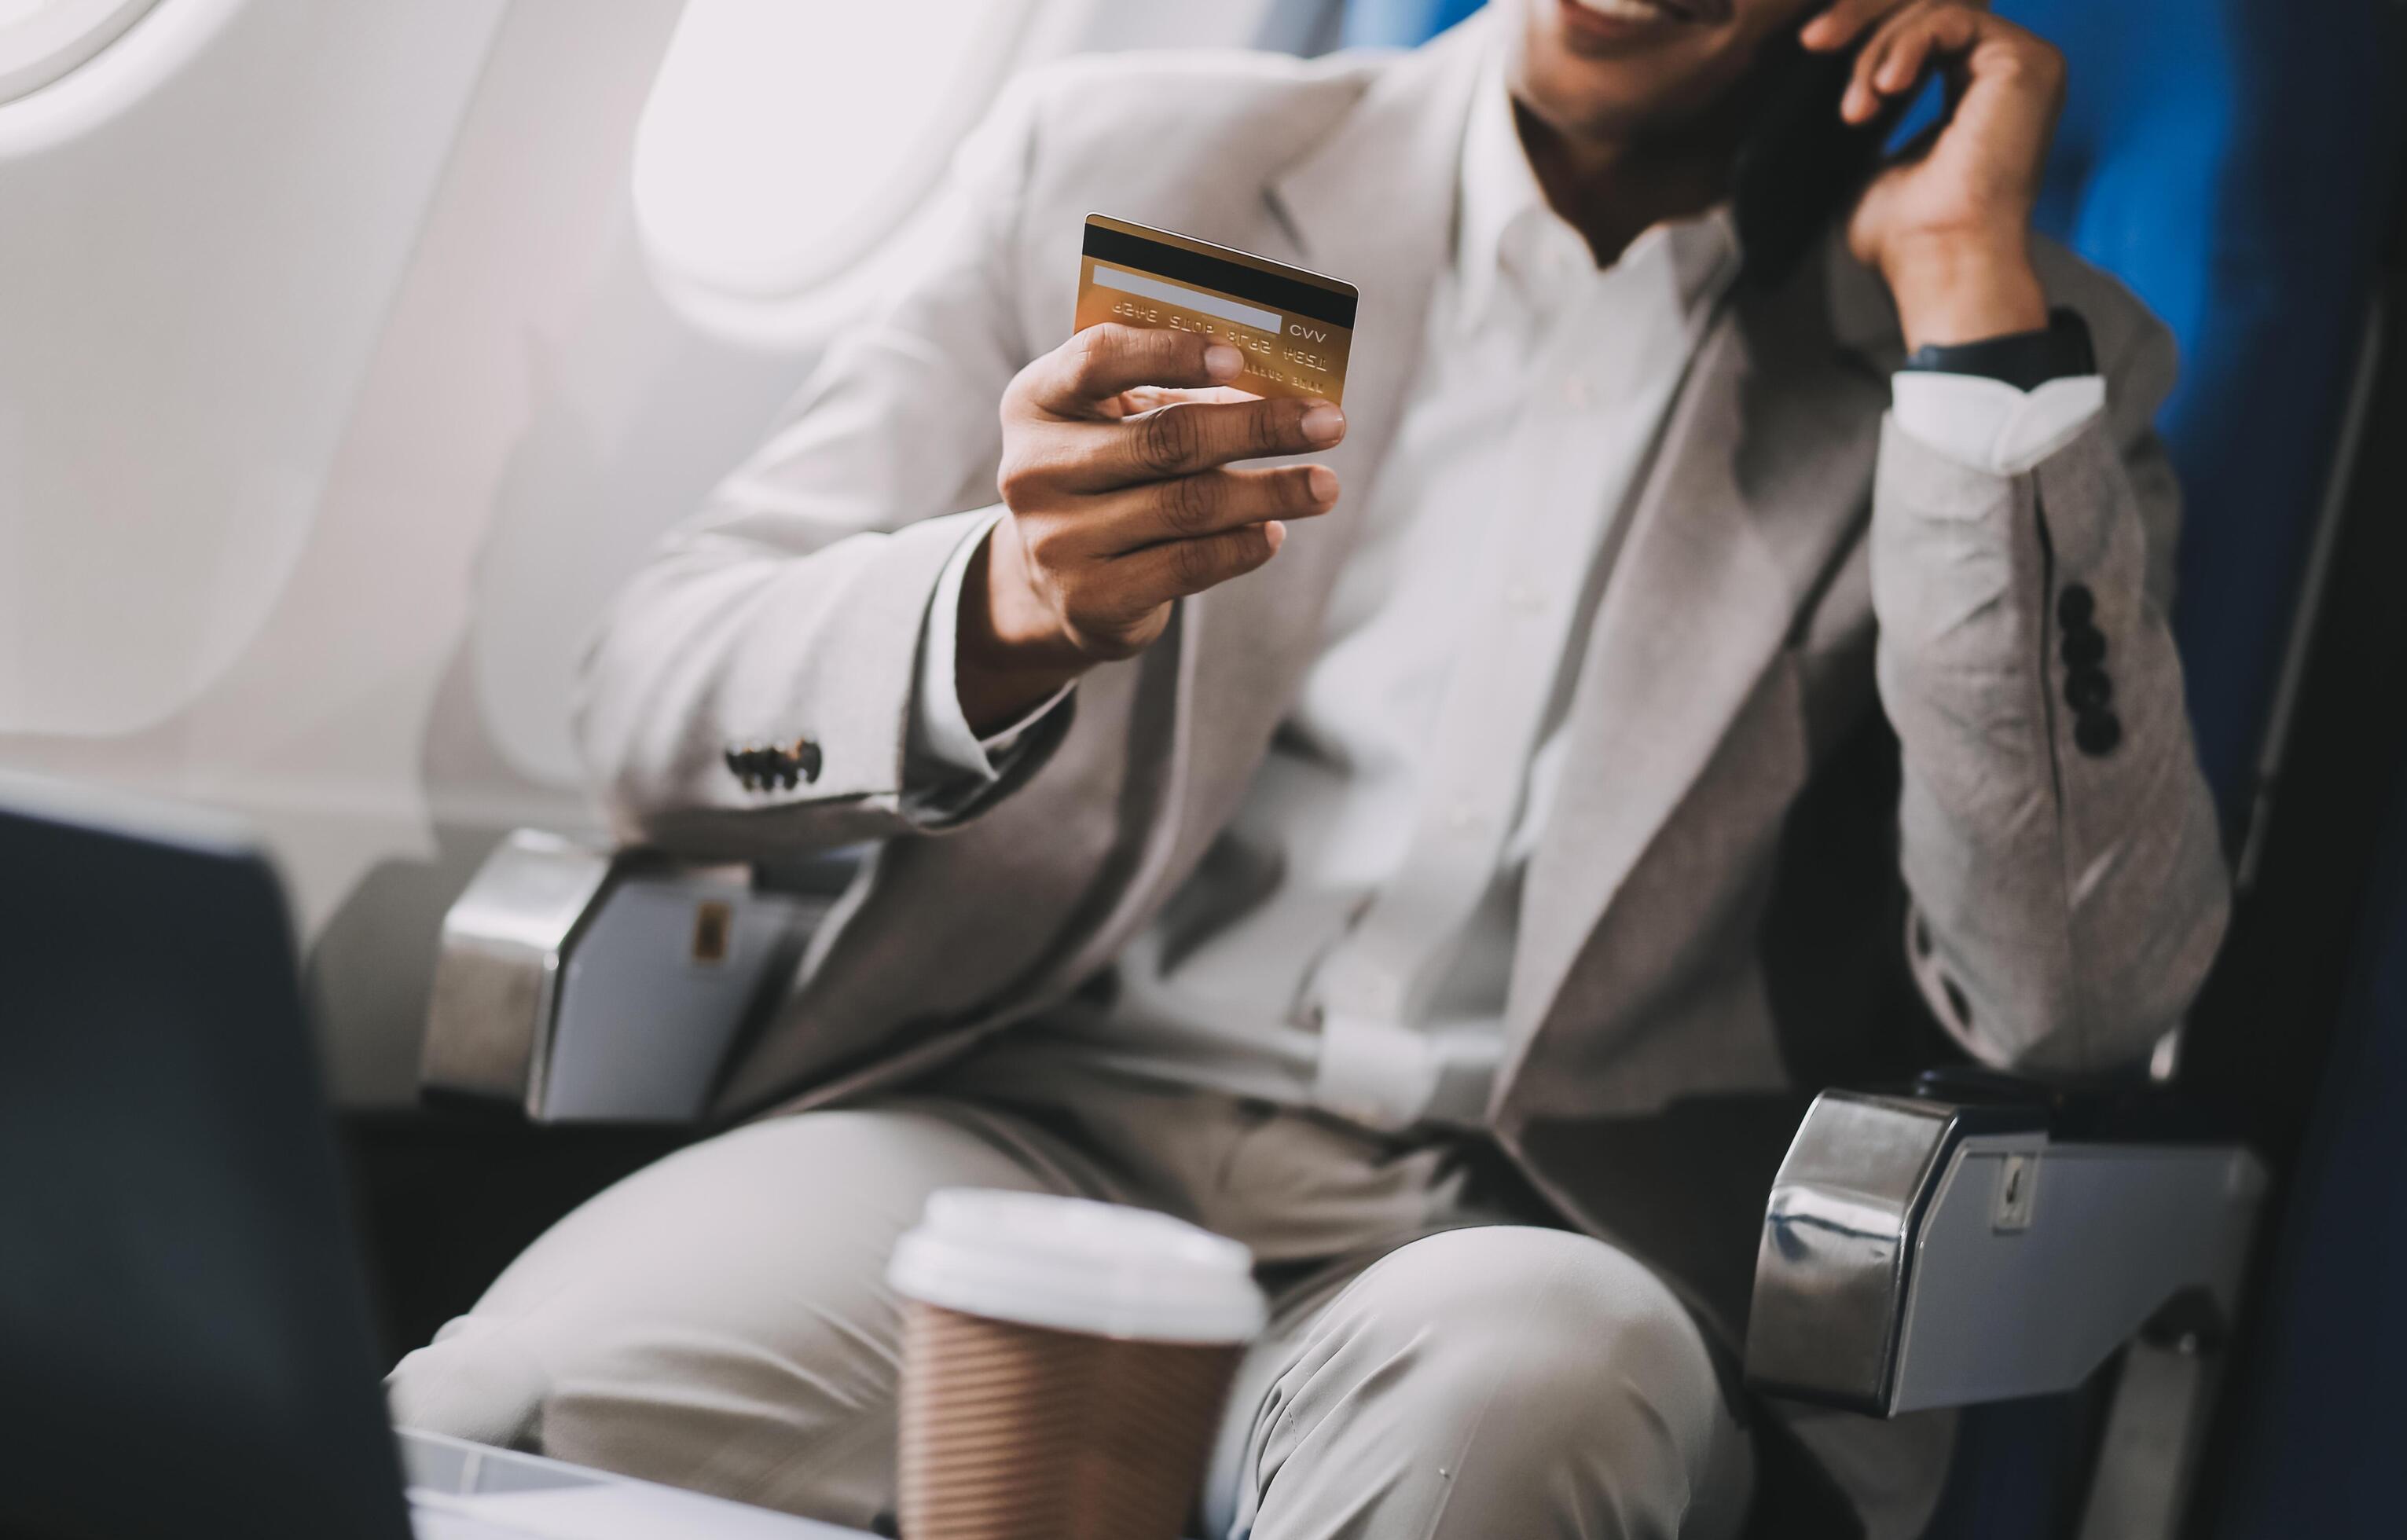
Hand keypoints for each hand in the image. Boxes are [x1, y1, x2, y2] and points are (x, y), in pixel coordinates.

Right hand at [961, 324, 1345, 732]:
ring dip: (1270, 492)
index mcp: (1038, 400)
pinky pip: (1186, 566)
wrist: (1051, 586)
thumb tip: (1281, 390)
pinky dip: (1241, 547)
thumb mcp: (1116, 425)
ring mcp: (1056, 539)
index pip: (1099, 358)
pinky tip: (1274, 532)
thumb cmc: (1106, 479)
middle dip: (1259, 428)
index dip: (1171, 353)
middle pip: (1165, 439)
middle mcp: (1034, 469)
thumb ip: (1176, 398)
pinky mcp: (1090, 600)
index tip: (1240, 356)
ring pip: (1187, 506)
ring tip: (1325, 486)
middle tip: (1330, 423)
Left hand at [1806, 0, 2064, 348]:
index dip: (1862, 26)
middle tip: (1815, 42)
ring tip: (1856, 106)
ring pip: (1932, 6)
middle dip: (1861, 16)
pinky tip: (1881, 90)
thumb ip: (1862, 106)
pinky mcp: (2025, 60)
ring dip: (1876, 46)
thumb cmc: (1903, 235)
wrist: (1939, 261)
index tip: (1812, 45)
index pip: (1916, 28)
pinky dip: (1904, 47)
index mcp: (1971, 89)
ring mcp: (2019, 62)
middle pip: (1924, 3)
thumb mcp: (1864, 158)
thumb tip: (1814, 77)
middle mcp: (2002, 70)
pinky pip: (1950, 17)